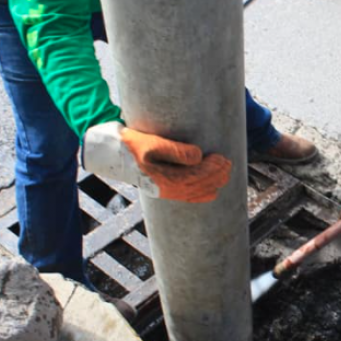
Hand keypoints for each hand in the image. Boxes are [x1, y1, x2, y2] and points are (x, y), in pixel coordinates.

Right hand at [83, 121, 231, 202]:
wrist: (112, 153)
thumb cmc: (132, 145)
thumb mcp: (152, 143)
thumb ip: (176, 150)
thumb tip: (198, 156)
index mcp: (164, 180)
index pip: (195, 177)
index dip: (211, 169)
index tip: (222, 158)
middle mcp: (165, 190)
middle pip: (198, 186)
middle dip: (216, 176)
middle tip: (228, 164)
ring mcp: (164, 191)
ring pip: (194, 192)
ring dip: (212, 183)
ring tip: (225, 172)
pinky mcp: (163, 189)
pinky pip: (186, 196)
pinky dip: (201, 194)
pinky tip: (212, 191)